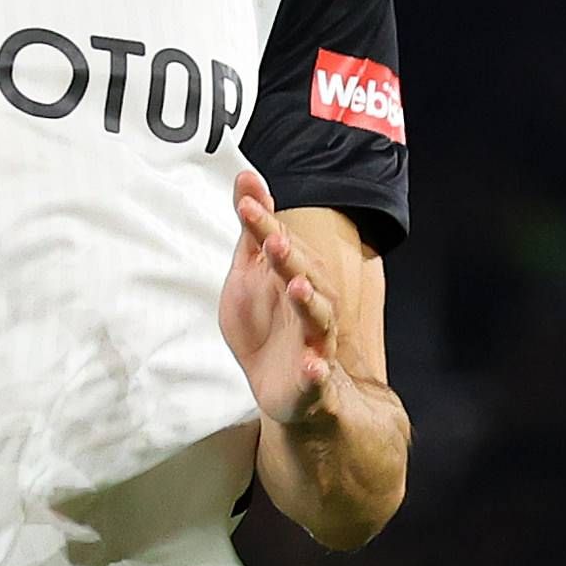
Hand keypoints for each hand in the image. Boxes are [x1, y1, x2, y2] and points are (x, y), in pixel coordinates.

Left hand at [217, 164, 346, 429]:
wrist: (281, 388)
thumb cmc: (267, 326)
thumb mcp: (249, 275)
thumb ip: (252, 230)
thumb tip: (246, 176)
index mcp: (294, 275)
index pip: (279, 245)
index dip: (263, 225)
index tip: (246, 205)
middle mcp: (310, 304)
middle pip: (304, 276)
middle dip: (290, 258)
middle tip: (274, 241)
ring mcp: (314, 342)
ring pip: (319, 319)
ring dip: (310, 303)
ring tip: (298, 288)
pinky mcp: (312, 380)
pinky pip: (318, 376)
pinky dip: (317, 371)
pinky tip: (314, 366)